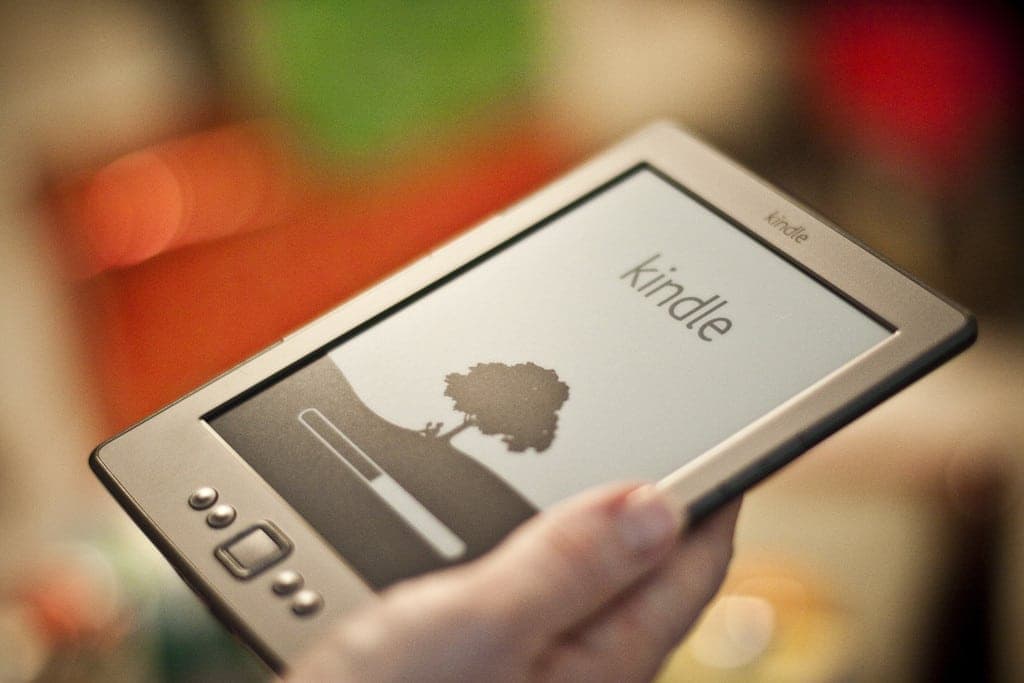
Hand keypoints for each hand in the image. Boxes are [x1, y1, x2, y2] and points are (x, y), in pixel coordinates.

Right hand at [289, 483, 739, 682]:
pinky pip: (538, 595)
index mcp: (597, 665)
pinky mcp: (486, 665)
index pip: (686, 567)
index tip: (734, 441)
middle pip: (646, 576)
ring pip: (589, 583)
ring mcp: (530, 670)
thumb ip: (567, 566)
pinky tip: (514, 529)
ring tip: (604, 470)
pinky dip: (539, 548)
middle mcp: (574, 674)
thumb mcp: (477, 626)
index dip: (715, 498)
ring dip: (597, 524)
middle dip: (661, 506)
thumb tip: (655, 504)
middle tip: (672, 442)